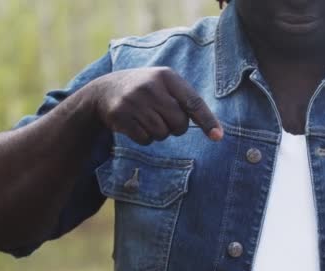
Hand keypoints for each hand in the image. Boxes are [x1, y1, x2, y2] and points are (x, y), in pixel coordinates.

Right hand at [86, 67, 222, 144]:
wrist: (106, 90)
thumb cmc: (148, 91)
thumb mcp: (166, 86)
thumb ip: (188, 102)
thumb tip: (216, 131)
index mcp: (167, 76)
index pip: (193, 102)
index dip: (207, 121)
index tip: (218, 137)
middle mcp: (150, 86)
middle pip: (179, 123)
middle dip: (176, 127)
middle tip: (164, 118)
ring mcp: (133, 100)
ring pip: (162, 134)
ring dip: (159, 133)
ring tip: (148, 119)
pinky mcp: (120, 114)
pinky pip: (145, 139)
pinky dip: (145, 138)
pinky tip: (136, 124)